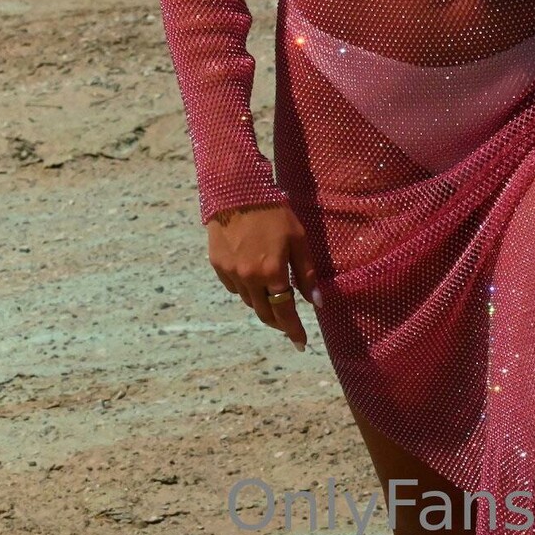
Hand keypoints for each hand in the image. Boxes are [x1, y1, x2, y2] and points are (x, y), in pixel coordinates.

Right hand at [205, 202, 321, 352]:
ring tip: (274, 299)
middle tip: (289, 326)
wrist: (237, 191)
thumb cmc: (274, 212)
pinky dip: (247, 290)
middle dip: (279, 324)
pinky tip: (254, 280)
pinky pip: (235, 288)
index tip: (301, 344)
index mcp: (272, 273)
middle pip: (265, 313)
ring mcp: (231, 273)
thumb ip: (306, 273)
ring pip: (249, 302)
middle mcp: (250, 279)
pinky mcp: (218, 266)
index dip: (293, 330)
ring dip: (263, 306)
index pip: (285, 312)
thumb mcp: (298, 239)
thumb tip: (317, 303)